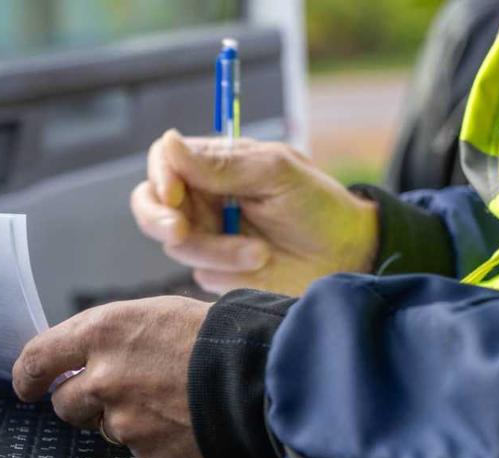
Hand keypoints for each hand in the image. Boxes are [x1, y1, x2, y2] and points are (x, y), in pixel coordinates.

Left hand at [12, 296, 213, 457]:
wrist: (264, 380)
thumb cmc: (219, 339)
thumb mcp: (160, 315)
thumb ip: (116, 339)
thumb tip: (90, 359)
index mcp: (104, 334)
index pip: (39, 358)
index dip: (28, 375)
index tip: (27, 384)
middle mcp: (105, 380)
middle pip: (67, 405)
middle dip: (84, 403)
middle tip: (118, 394)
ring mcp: (126, 424)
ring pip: (109, 430)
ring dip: (129, 421)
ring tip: (173, 403)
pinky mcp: (151, 457)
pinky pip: (143, 453)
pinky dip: (160, 442)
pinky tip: (189, 424)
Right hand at [130, 129, 378, 296]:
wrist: (348, 258)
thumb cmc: (319, 206)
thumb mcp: (275, 174)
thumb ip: (222, 164)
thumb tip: (168, 144)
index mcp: (216, 165)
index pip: (165, 160)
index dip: (161, 176)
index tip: (173, 194)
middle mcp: (205, 199)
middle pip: (151, 204)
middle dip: (159, 219)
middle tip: (181, 232)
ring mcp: (208, 236)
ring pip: (176, 244)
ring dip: (215, 249)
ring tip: (259, 252)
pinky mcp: (217, 271)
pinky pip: (198, 273)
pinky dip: (225, 270)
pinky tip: (259, 265)